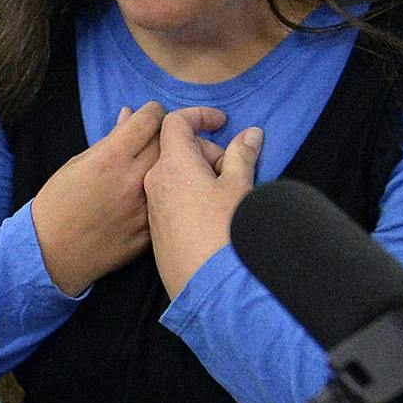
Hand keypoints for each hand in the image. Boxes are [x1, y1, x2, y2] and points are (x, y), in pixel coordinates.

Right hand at [32, 101, 171, 295]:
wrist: (50, 254)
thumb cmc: (57, 206)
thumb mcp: (76, 164)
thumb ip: (109, 140)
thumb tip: (129, 116)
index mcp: (110, 159)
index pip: (149, 120)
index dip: (153, 110)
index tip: (153, 112)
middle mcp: (132, 180)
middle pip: (168, 142)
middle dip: (168, 132)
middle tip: (166, 132)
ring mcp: (144, 209)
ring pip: (175, 173)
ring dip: (173, 163)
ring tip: (168, 160)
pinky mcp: (149, 233)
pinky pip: (169, 204)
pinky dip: (168, 194)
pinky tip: (163, 193)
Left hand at [144, 111, 261, 298]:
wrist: (208, 286)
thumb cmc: (224, 233)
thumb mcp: (239, 187)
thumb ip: (242, 155)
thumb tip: (251, 135)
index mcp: (172, 164)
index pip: (176, 122)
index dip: (200, 116)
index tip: (222, 122)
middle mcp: (154, 182)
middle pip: (176, 148)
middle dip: (207, 151)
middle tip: (233, 169)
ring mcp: (151, 205)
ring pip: (174, 174)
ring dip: (199, 173)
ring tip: (225, 194)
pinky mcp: (154, 227)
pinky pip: (170, 196)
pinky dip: (189, 192)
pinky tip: (211, 212)